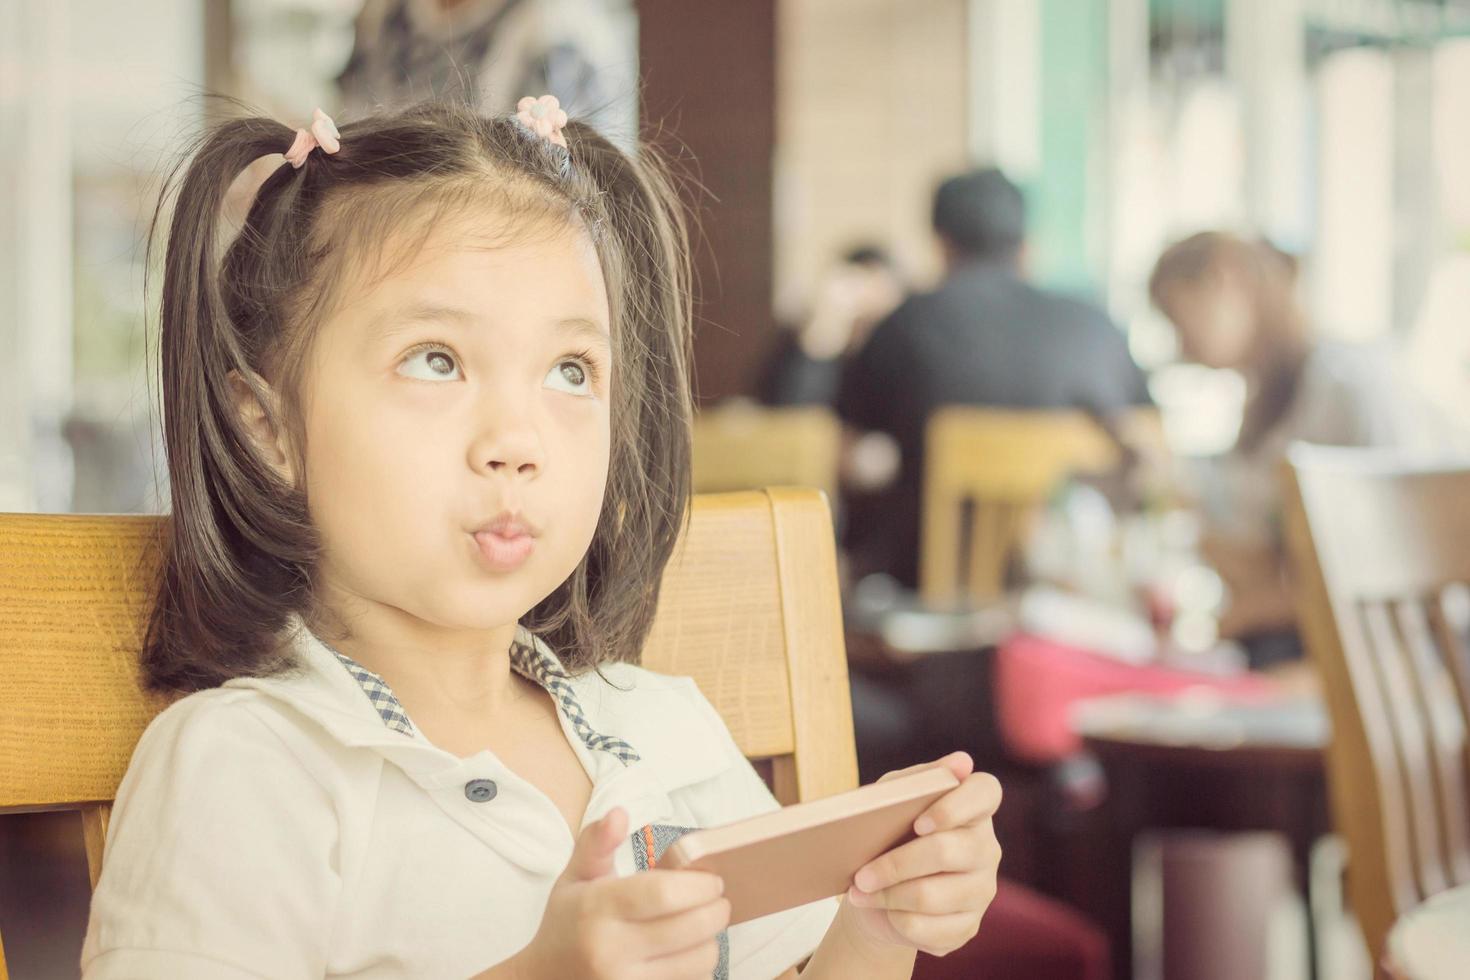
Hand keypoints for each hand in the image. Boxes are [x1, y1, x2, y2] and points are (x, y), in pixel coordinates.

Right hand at [514, 807, 730, 979]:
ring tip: (701, 925)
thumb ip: (597, 841)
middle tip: (718, 899)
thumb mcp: (574, 876)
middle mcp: (611, 950)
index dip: (698, 884)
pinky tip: (687, 952)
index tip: (711, 879)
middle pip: (690, 927)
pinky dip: (698, 967)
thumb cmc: (566, 923)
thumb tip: (619, 813)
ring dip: (711, 939)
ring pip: (698, 960)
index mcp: (596, 908)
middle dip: (716, 909)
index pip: (662, 893)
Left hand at [840, 753, 1001, 957]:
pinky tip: (883, 913)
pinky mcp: (968, 926)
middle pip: (947, 851)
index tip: (919, 822)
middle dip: (896, 864)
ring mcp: (982, 889)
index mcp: (973, 807)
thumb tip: (961, 761)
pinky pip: (932, 929)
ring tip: (860, 893)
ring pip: (934, 896)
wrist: (874, 891)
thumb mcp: (890, 800)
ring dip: (888, 895)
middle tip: (861, 875)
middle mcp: (986, 847)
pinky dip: (897, 922)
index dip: (955, 806)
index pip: (986, 793)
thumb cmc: (885, 833)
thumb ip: (918, 780)